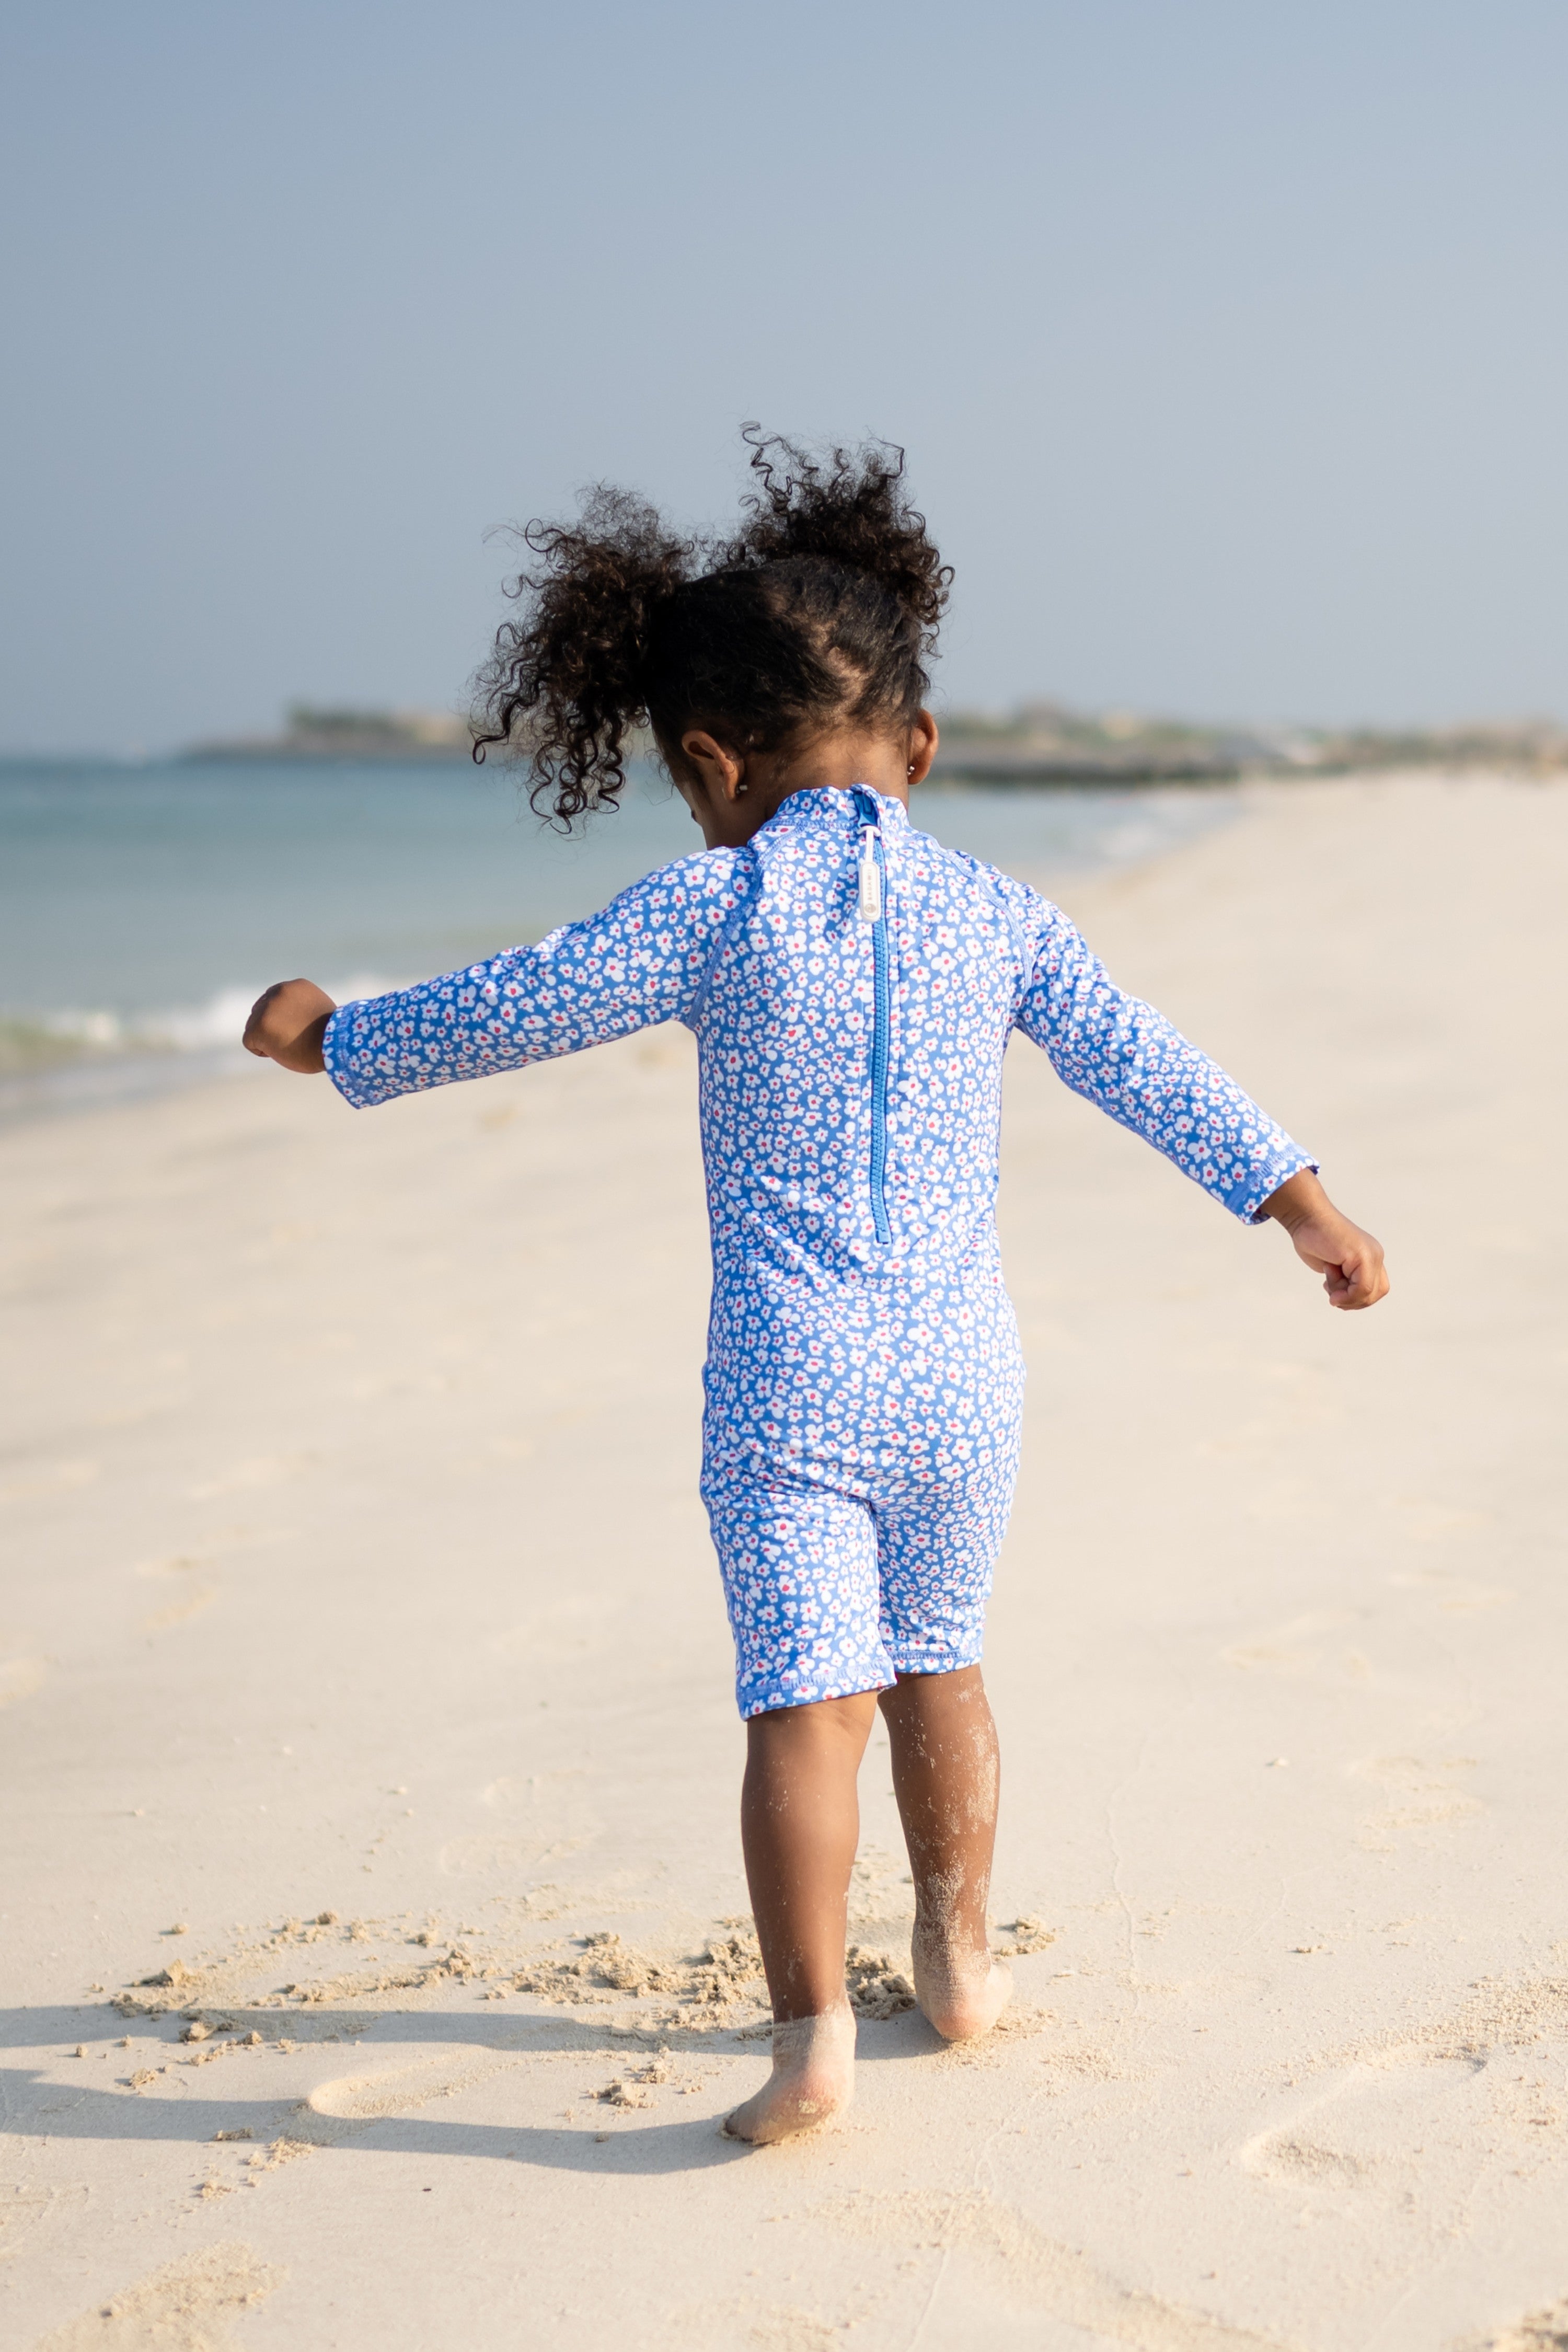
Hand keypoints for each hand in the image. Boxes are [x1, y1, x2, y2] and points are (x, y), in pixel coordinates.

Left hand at [242, 978, 336, 1072]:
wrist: (336, 1046)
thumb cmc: (331, 1038)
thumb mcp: (317, 1013)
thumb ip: (301, 1009)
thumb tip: (288, 1020)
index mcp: (296, 986)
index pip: (274, 999)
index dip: (278, 1016)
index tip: (291, 1029)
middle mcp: (279, 992)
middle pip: (259, 1010)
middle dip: (270, 1026)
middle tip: (289, 1040)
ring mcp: (267, 1009)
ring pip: (253, 1025)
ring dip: (265, 1038)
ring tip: (288, 1046)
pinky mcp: (259, 1027)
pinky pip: (248, 1041)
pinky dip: (260, 1050)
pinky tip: (279, 1052)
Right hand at [1261, 1169, 1388, 1310]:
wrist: (1306, 1218)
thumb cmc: (1314, 1239)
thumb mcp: (1334, 1267)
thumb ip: (1346, 1280)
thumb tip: (1348, 1300)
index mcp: (1370, 1257)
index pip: (1375, 1290)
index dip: (1357, 1300)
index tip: (1336, 1296)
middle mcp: (1374, 1255)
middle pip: (1374, 1295)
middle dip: (1351, 1301)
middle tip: (1332, 1294)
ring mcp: (1370, 1255)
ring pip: (1367, 1294)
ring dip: (1345, 1296)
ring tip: (1329, 1278)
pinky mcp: (1362, 1256)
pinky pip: (1361, 1288)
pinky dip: (1344, 1293)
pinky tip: (1328, 1278)